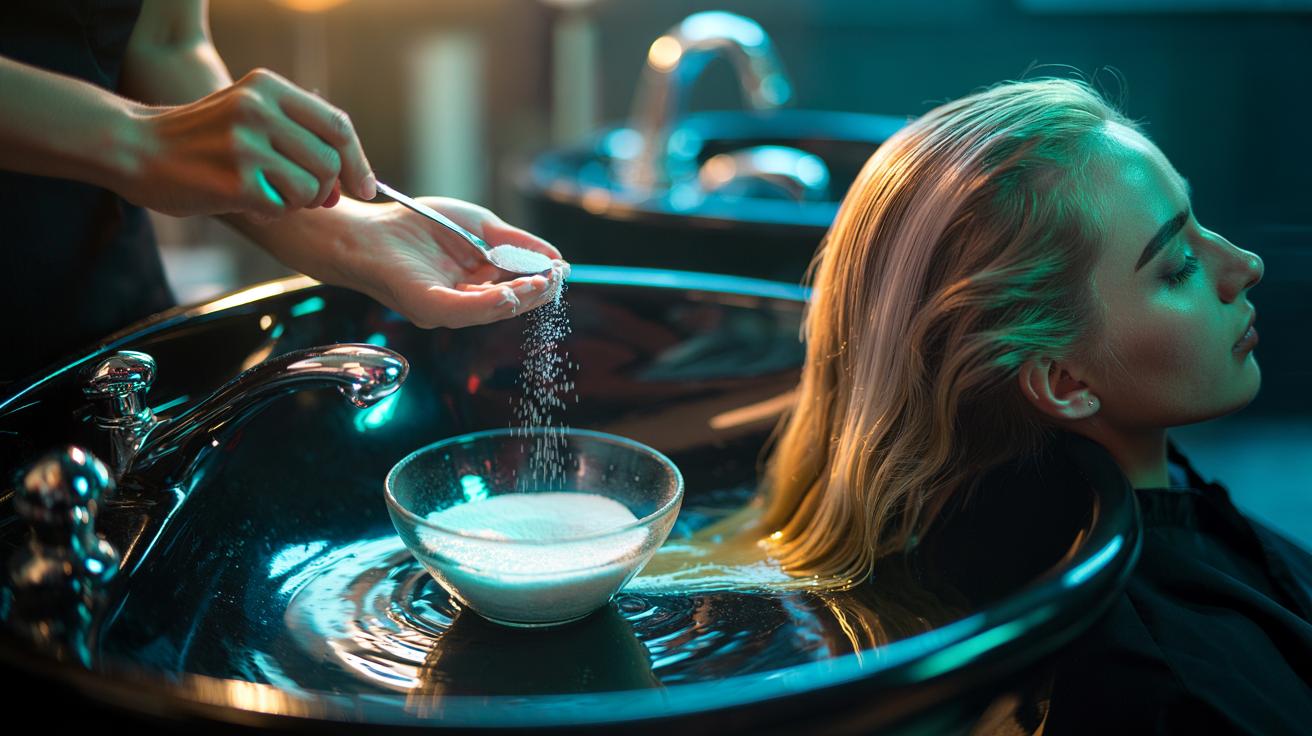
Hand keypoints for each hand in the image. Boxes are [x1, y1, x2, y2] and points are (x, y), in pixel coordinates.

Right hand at [124, 68, 369, 217]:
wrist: (135, 149)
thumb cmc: (200, 140)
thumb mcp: (249, 114)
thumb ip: (298, 137)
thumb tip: (352, 180)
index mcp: (268, 88)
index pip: (338, 125)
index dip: (359, 162)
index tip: (366, 188)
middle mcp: (259, 109)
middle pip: (330, 162)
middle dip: (326, 189)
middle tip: (305, 198)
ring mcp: (247, 144)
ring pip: (312, 189)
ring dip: (297, 203)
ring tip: (268, 195)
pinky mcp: (235, 180)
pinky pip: (282, 209)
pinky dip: (272, 215)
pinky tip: (247, 204)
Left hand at [337, 197, 569, 328]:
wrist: (367, 229)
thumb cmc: (417, 225)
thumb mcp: (479, 226)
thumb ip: (514, 241)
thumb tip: (555, 258)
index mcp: (476, 284)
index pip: (516, 288)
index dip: (540, 281)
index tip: (560, 270)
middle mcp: (462, 302)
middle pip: (508, 304)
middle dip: (535, 293)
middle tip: (555, 279)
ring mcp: (445, 308)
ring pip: (490, 310)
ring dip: (519, 298)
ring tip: (540, 283)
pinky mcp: (427, 306)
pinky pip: (463, 310)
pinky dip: (488, 303)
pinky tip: (507, 292)